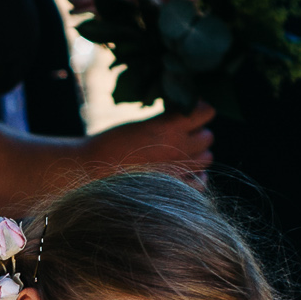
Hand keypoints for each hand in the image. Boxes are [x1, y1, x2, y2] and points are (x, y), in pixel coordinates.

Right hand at [87, 103, 214, 179]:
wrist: (93, 170)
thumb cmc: (111, 144)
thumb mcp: (141, 124)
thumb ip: (166, 121)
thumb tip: (185, 117)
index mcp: (170, 126)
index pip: (207, 112)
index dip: (198, 110)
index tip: (187, 113)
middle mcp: (179, 147)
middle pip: (208, 136)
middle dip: (196, 134)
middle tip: (180, 136)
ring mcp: (179, 170)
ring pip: (208, 158)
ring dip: (197, 154)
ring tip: (180, 155)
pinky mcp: (175, 189)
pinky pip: (201, 182)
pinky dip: (197, 177)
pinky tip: (186, 173)